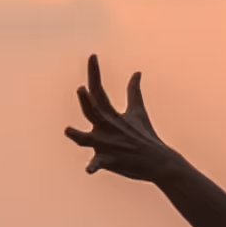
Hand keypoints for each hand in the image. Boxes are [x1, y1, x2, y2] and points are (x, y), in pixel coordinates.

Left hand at [65, 56, 182, 183]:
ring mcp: (107, 144)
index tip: (91, 56)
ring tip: (67, 130)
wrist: (158, 161)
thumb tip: (136, 72)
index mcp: (110, 115)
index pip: (99, 90)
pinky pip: (98, 164)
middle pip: (92, 112)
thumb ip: (134, 91)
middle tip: (81, 89)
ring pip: (87, 140)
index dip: (94, 73)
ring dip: (77, 135)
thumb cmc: (145, 136)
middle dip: (85, 101)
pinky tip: (89, 170)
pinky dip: (93, 166)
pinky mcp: (109, 161)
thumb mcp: (138, 111)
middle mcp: (106, 128)